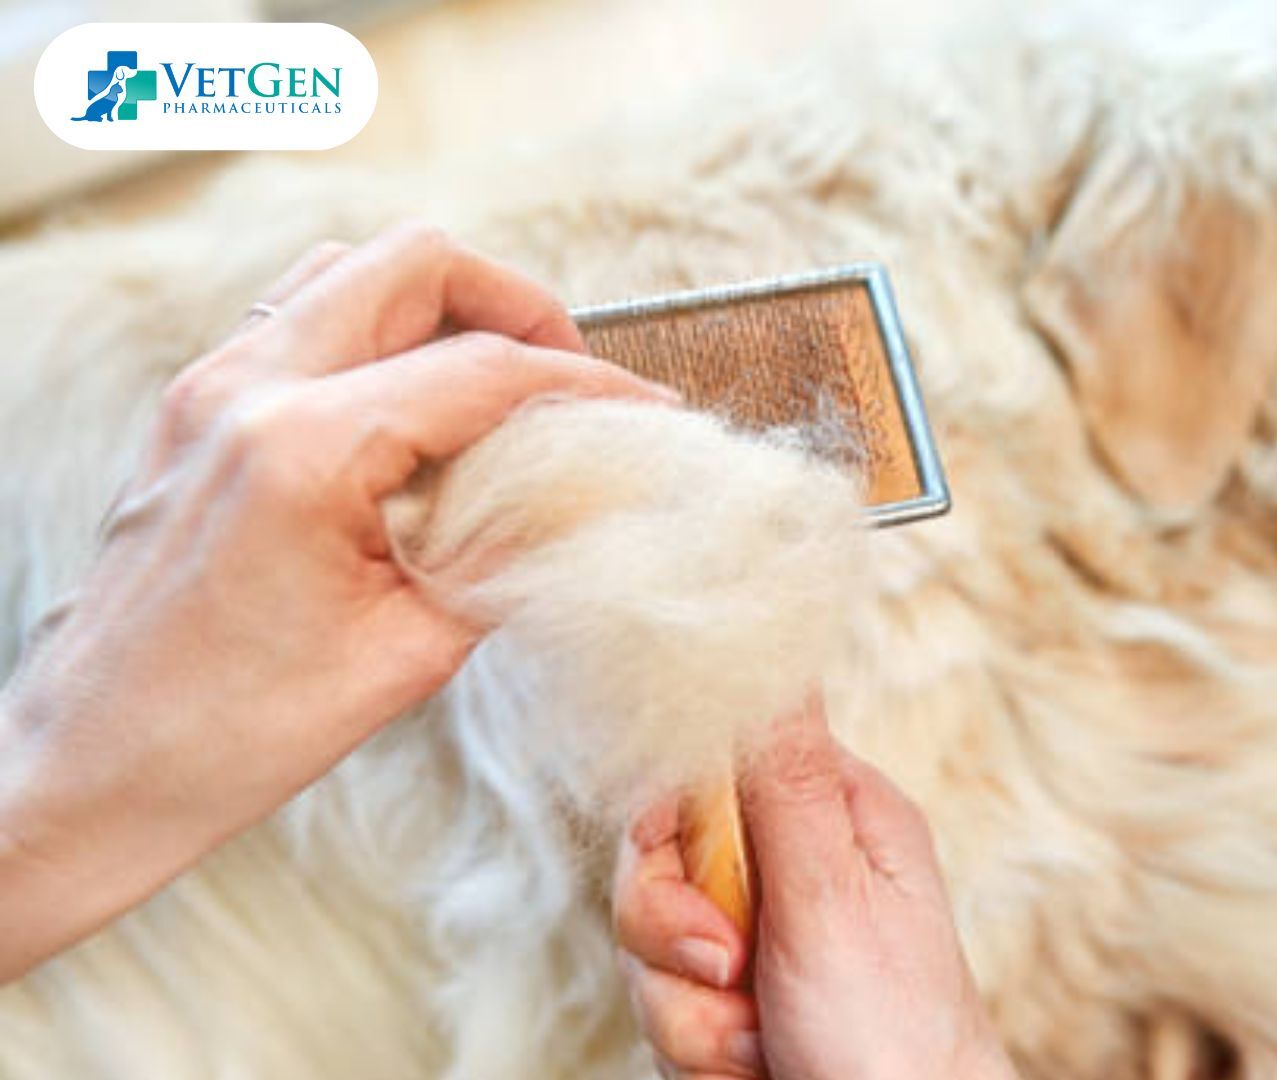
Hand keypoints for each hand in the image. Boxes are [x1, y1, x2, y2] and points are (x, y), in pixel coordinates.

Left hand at [0, 223, 675, 979]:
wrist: (90, 771)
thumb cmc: (229, 735)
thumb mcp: (407, 654)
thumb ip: (506, 559)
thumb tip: (586, 505)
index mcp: (302, 450)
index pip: (484, 372)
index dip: (589, 390)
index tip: (648, 416)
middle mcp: (246, 391)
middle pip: (416, 265)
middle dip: (516, 307)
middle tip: (568, 383)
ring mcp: (207, 390)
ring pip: (351, 273)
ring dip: (441, 310)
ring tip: (497, 390)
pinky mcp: (192, 412)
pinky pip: (300, 320)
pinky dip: (377, 336)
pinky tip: (414, 418)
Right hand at [613, 693, 1016, 1079]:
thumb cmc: (896, 1035)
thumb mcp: (832, 896)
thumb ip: (784, 780)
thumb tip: (771, 643)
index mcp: (831, 816)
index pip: (704, 767)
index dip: (671, 824)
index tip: (690, 875)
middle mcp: (793, 871)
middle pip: (659, 863)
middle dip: (674, 939)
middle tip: (730, 974)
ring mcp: (760, 943)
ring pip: (650, 950)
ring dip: (691, 1016)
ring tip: (759, 1045)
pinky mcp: (732, 1009)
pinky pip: (664, 1014)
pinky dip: (698, 1056)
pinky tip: (754, 1071)